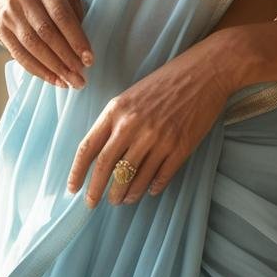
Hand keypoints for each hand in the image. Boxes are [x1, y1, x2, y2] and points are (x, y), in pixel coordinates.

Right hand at [0, 0, 93, 89]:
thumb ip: (75, 15)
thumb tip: (83, 51)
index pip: (62, 15)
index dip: (76, 39)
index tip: (89, 60)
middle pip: (46, 32)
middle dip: (65, 58)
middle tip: (80, 78)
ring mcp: (9, 11)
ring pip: (32, 45)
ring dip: (53, 68)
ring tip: (69, 82)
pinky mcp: (1, 28)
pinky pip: (19, 54)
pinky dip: (38, 70)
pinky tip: (53, 79)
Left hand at [65, 35, 232, 207]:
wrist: (204, 72)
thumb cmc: (165, 82)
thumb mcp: (131, 96)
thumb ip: (115, 121)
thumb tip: (101, 154)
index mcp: (117, 111)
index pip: (88, 148)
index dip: (77, 172)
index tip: (72, 189)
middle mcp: (133, 126)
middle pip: (107, 167)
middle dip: (96, 190)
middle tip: (93, 204)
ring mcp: (158, 138)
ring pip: (133, 177)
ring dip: (124, 193)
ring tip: (121, 199)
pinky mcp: (180, 147)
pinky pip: (160, 176)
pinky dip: (152, 188)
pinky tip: (148, 191)